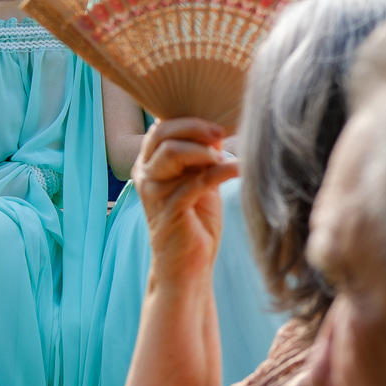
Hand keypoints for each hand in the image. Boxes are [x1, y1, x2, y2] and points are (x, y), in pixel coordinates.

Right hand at [133, 118, 238, 283]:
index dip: (189, 120)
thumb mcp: (198, 181)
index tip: (219, 124)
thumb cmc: (196, 221)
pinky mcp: (170, 210)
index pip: (161, 127)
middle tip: (221, 133)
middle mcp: (145, 174)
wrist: (189, 265)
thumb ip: (201, 156)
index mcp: (149, 164)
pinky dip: (222, 171)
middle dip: (195, 128)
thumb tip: (219, 129)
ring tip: (225, 155)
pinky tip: (240, 169)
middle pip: (162, 134)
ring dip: (203, 149)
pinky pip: (196, 181)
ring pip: (172, 152)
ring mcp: (155, 192)